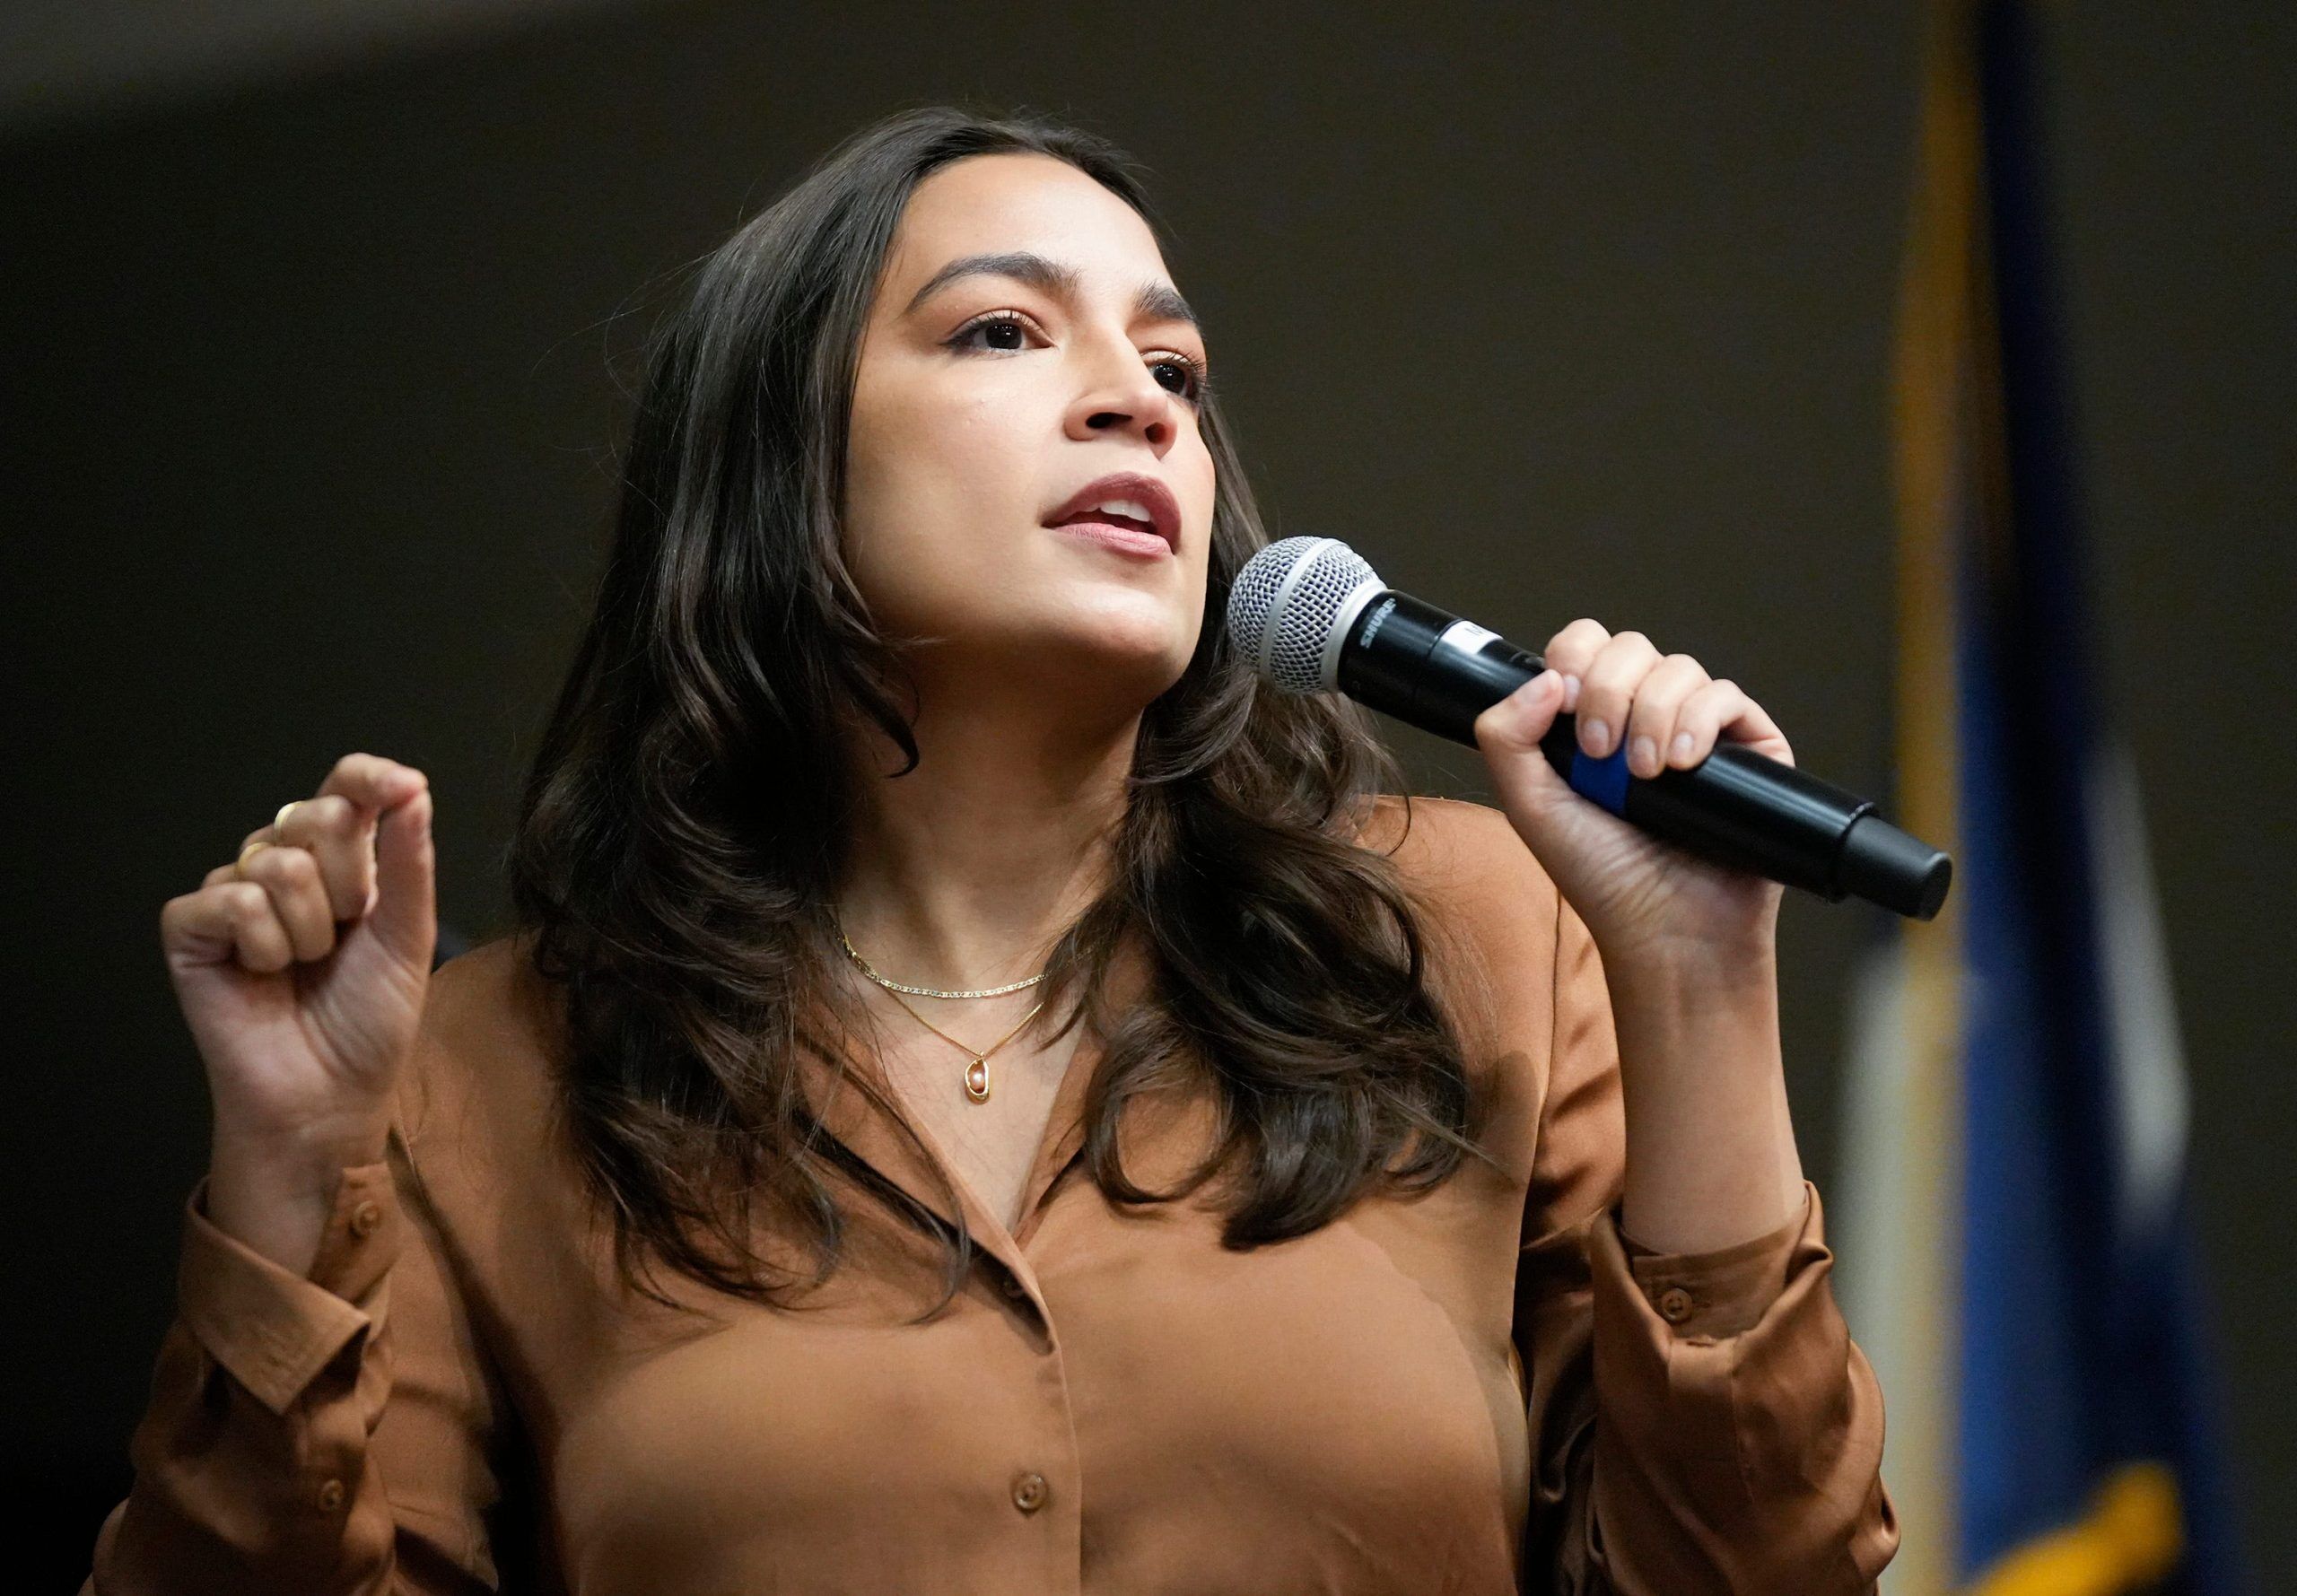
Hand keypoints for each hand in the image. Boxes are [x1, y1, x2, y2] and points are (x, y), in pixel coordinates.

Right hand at [159, 755, 434, 1260]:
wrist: (329, 1093)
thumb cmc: (369, 1020)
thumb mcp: (407, 936)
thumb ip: (410, 862)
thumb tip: (413, 790)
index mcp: (342, 860)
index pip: (346, 786)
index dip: (370, 778)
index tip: (402, 788)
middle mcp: (283, 864)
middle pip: (316, 815)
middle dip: (349, 882)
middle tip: (346, 936)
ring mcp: (233, 893)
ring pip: (277, 862)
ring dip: (310, 928)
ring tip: (305, 967)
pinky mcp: (190, 928)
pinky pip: (231, 900)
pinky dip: (262, 944)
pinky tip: (262, 975)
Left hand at [1471, 620, 1793, 967]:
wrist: (1666, 930)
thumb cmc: (1601, 877)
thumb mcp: (1530, 806)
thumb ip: (1506, 737)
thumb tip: (1542, 678)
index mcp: (1592, 719)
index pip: (1585, 647)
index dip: (1575, 659)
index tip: (1566, 709)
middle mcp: (1645, 716)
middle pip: (1631, 648)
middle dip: (1609, 691)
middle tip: (1600, 751)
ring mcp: (1698, 728)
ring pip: (1680, 668)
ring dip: (1653, 713)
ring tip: (1645, 775)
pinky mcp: (1749, 747)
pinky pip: (1727, 697)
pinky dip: (1700, 720)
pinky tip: (1682, 763)